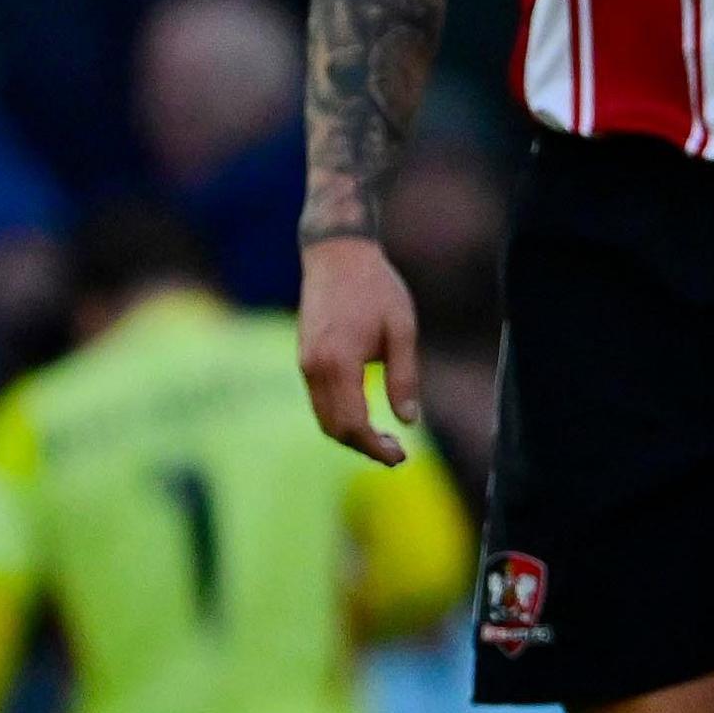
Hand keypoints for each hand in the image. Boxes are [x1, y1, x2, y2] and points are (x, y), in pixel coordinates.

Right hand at [298, 235, 420, 464]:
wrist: (337, 255)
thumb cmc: (376, 288)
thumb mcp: (403, 330)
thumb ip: (404, 377)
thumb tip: (409, 420)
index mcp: (338, 363)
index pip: (352, 423)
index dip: (374, 447)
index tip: (401, 457)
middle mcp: (314, 368)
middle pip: (333, 428)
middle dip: (363, 447)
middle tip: (398, 453)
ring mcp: (304, 364)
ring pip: (323, 417)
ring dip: (351, 435)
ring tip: (386, 439)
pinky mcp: (305, 359)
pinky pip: (319, 401)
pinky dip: (340, 416)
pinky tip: (367, 416)